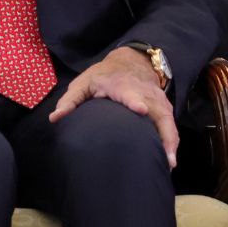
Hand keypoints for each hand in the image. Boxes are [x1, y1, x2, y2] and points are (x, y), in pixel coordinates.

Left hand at [50, 47, 179, 165]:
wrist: (132, 62)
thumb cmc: (103, 76)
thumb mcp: (84, 83)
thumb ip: (70, 101)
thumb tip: (55, 119)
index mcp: (121, 86)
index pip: (129, 94)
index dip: (134, 102)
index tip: (141, 110)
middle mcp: (144, 93)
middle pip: (157, 112)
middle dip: (164, 132)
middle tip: (166, 156)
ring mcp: (157, 100)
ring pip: (168, 121)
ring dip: (171, 142)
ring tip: (169, 164)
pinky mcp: (165, 106)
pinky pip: (171, 125)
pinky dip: (172, 142)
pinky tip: (169, 160)